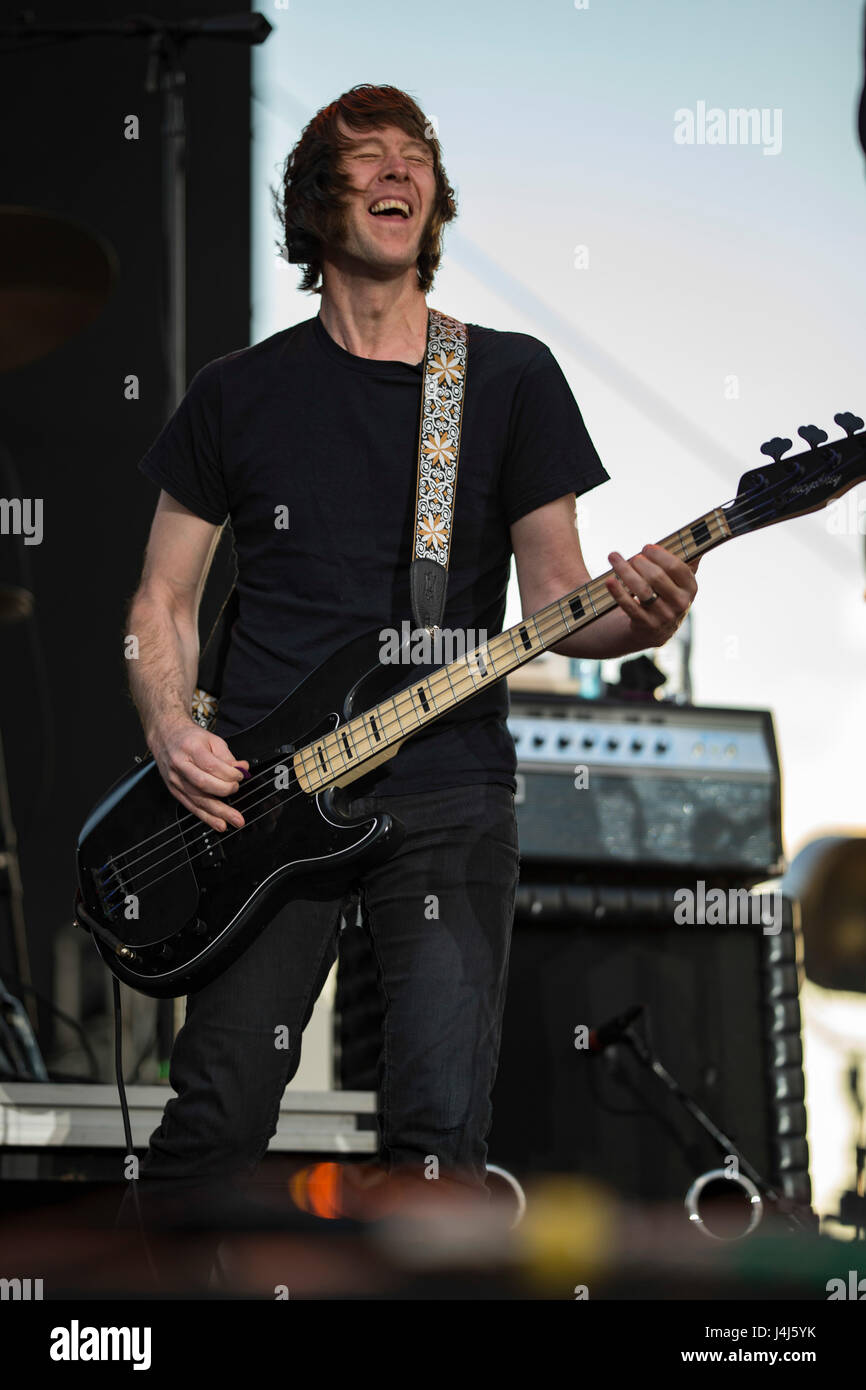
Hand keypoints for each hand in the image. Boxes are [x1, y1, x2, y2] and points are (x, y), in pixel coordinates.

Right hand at [148, 717, 249, 831]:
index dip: (229, 774)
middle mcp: (180, 765)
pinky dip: (206, 817)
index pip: (211, 765)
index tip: (240, 775)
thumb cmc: (188, 737)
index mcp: (191, 749)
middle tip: (237, 791)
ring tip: (234, 820)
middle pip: (203, 784)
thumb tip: (242, 769)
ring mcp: (175, 780)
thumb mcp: (211, 739)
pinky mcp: (174, 791)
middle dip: (224, 791)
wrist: (165, 735)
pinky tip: (219, 823)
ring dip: (218, 812)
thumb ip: (227, 756)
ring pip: (198, 799)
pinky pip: (191, 807)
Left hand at [605, 544, 698, 645]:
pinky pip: (629, 606)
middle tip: (630, 557)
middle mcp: (680, 603)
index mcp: (690, 588)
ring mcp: (663, 616)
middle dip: (639, 562)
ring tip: (614, 558)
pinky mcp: (645, 624)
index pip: (676, 567)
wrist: (657, 630)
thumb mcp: (681, 581)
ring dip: (625, 571)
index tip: (646, 548)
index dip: (659, 554)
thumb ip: (687, 560)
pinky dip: (618, 592)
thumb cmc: (666, 596)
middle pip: (656, 577)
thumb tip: (696, 534)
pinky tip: (609, 580)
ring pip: (641, 590)